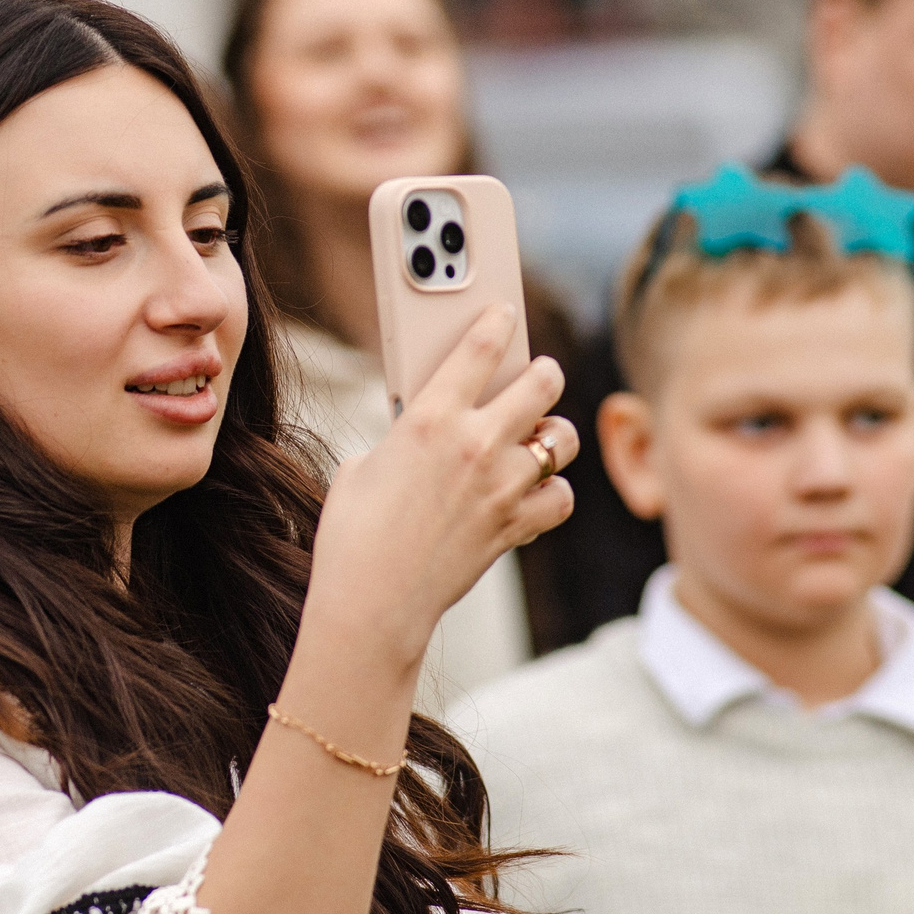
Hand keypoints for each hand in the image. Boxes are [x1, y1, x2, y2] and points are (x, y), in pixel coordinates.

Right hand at [308, 305, 574, 676]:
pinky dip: (553, 494)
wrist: (371, 602)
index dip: (496, 321)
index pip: (480, 347)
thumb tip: (425, 437)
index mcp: (429, 418)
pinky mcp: (514, 527)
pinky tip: (535, 492)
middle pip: (543, 383)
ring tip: (537, 437)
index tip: (503, 312)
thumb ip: (403, 441)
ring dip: (552, 434)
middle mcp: (475, 445)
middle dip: (543, 373)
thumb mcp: (364, 466)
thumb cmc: (352, 534)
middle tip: (538, 374)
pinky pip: (561, 498)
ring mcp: (502, 488)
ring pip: (561, 439)